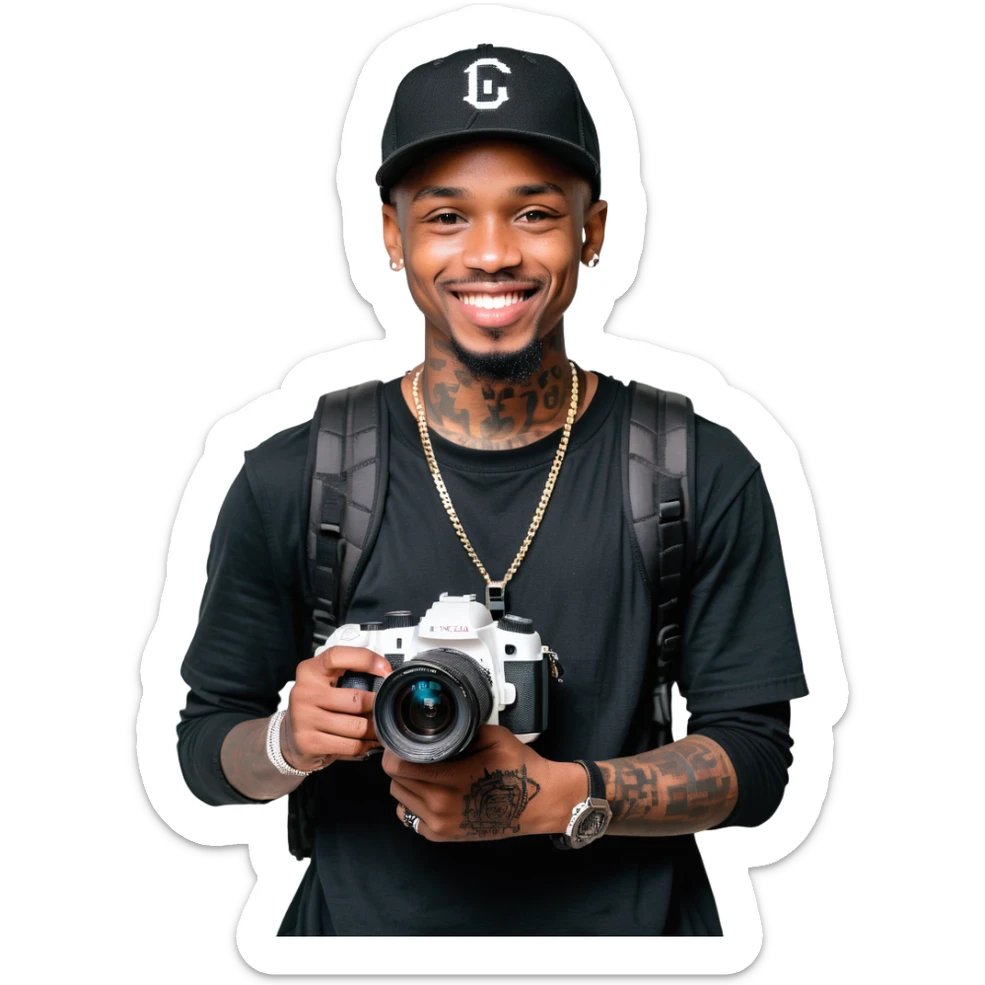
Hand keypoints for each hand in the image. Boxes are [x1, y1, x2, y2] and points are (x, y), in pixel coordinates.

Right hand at [281, 645, 391, 771]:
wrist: (291, 739)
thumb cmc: (317, 707)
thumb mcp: (326, 684)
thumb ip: (349, 675)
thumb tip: (386, 675)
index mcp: (310, 671)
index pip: (337, 656)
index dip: (365, 659)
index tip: (385, 670)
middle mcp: (304, 692)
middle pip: (355, 699)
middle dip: (377, 707)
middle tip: (385, 709)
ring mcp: (304, 718)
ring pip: (356, 726)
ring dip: (373, 730)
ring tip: (377, 728)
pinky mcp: (309, 742)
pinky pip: (350, 745)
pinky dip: (364, 746)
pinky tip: (365, 742)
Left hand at [383, 725, 584, 842]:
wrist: (538, 803)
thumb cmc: (519, 767)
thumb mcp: (493, 736)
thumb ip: (461, 730)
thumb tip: (436, 725)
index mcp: (451, 780)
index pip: (399, 766)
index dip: (394, 749)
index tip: (400, 738)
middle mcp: (440, 806)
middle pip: (395, 781)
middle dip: (399, 763)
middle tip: (412, 750)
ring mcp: (439, 824)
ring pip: (399, 798)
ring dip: (405, 782)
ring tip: (422, 768)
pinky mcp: (441, 836)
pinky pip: (408, 816)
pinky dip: (411, 801)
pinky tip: (427, 789)